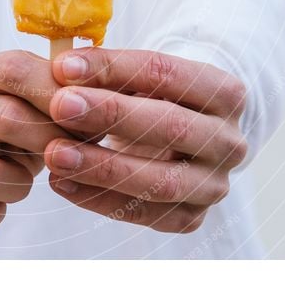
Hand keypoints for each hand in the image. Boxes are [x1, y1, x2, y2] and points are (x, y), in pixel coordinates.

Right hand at [0, 51, 71, 240]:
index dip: (58, 93)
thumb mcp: (19, 99)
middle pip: (8, 119)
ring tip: (15, 179)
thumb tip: (100, 101)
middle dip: (49, 142)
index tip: (88, 115)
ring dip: (19, 185)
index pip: (14, 70)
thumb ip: (56, 93)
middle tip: (65, 155)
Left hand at [44, 48, 247, 233]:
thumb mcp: (141, 80)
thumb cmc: (155, 101)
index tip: (64, 67)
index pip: (167, 74)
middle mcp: (229, 141)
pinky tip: (62, 183)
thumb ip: (109, 73)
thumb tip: (63, 70)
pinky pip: (146, 214)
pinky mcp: (192, 216)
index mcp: (225, 92)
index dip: (114, 68)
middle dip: (110, 115)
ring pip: (160, 181)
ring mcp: (214, 184)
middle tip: (60, 106)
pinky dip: (99, 200)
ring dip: (102, 167)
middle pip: (171, 126)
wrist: (181, 143)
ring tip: (55, 153)